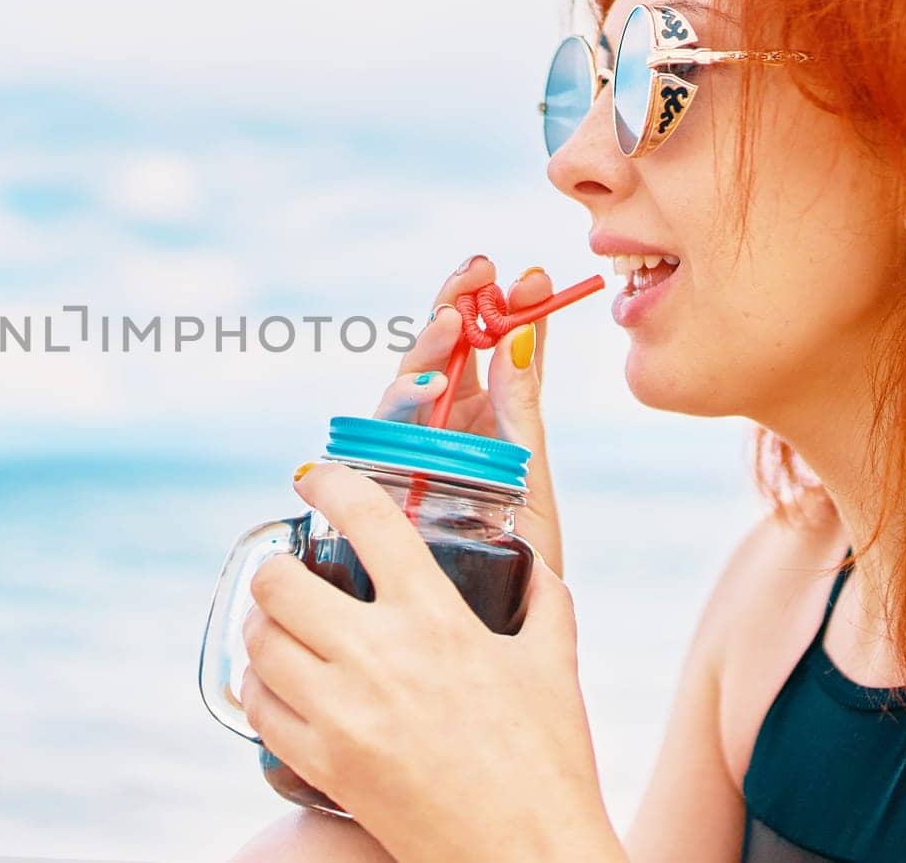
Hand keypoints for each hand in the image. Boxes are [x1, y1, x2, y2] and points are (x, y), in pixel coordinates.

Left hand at [240, 463, 622, 862]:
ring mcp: (344, 715)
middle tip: (287, 572)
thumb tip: (532, 560)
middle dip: (275, 569)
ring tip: (278, 628)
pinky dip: (259, 689)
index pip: (368, 520)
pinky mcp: (323, 766)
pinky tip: (277, 686)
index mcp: (437, 620)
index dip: (329, 483)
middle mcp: (380, 658)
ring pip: (258, 644)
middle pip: (279, 584)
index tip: (312, 478)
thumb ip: (542, 600)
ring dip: (261, 628)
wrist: (526, 860)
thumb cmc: (550, 766)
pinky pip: (259, 710)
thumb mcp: (555, 666)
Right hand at [373, 255, 563, 574]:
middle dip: (457, 308)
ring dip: (431, 348)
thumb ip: (522, 412)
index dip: (504, 310)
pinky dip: (403, 406)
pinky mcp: (373, 484)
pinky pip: (381, 434)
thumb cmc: (523, 566)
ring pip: (408, 387)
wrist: (497, 635)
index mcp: (476, 421)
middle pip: (439, 355)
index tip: (531, 275)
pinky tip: (431, 385)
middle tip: (481, 271)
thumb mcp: (533, 481)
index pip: (487, 351)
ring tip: (457, 318)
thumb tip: (528, 334)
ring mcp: (400, 455)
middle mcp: (433, 431)